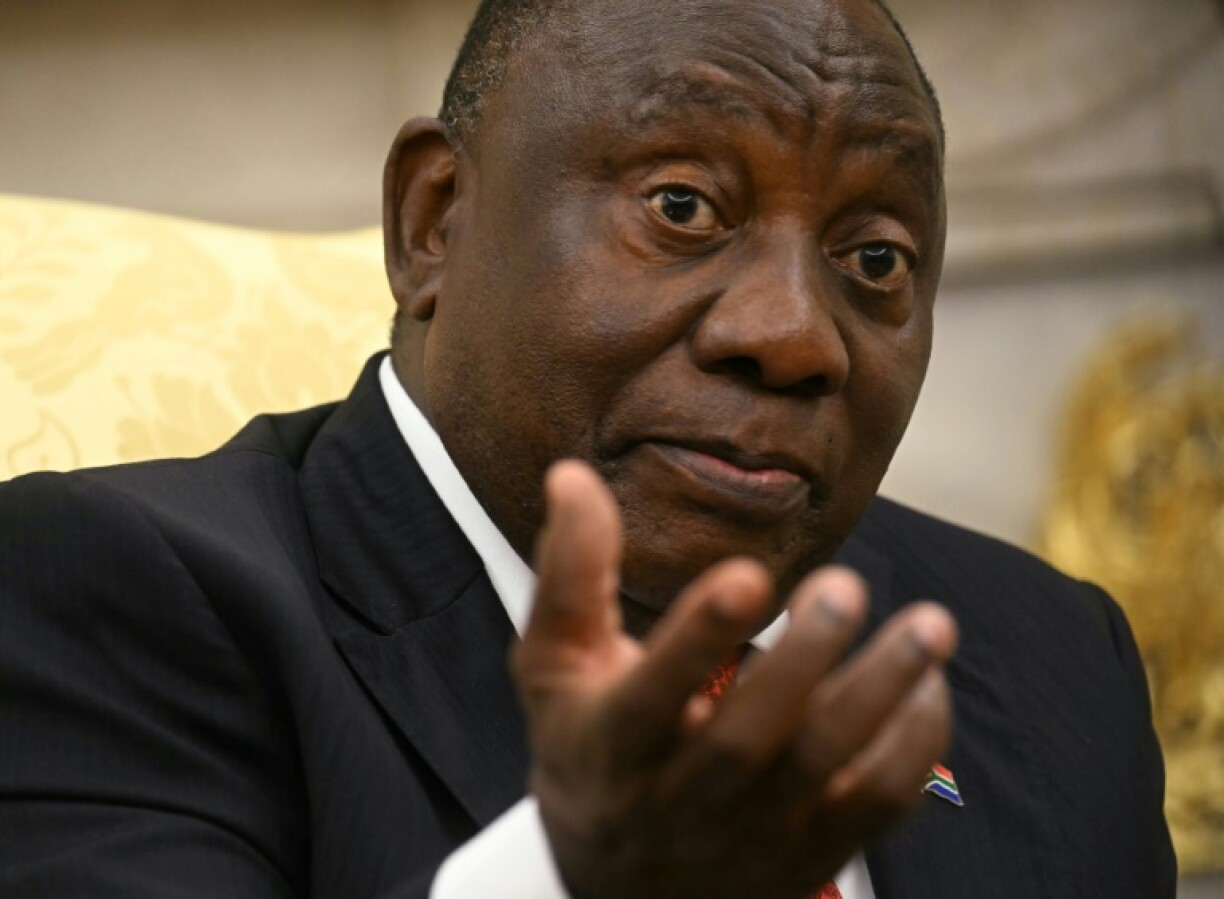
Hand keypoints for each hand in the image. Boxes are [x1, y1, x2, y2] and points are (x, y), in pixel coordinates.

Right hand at [513, 461, 956, 898]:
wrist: (619, 888)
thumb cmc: (588, 748)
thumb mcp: (556, 665)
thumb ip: (570, 573)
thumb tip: (573, 475)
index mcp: (613, 745)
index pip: (650, 697)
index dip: (696, 639)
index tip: (745, 574)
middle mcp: (681, 799)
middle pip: (745, 743)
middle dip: (802, 663)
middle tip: (845, 584)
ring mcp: (751, 832)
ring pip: (823, 772)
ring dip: (881, 696)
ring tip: (931, 625)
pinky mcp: (809, 851)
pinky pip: (874, 808)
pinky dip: (912, 747)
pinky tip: (926, 683)